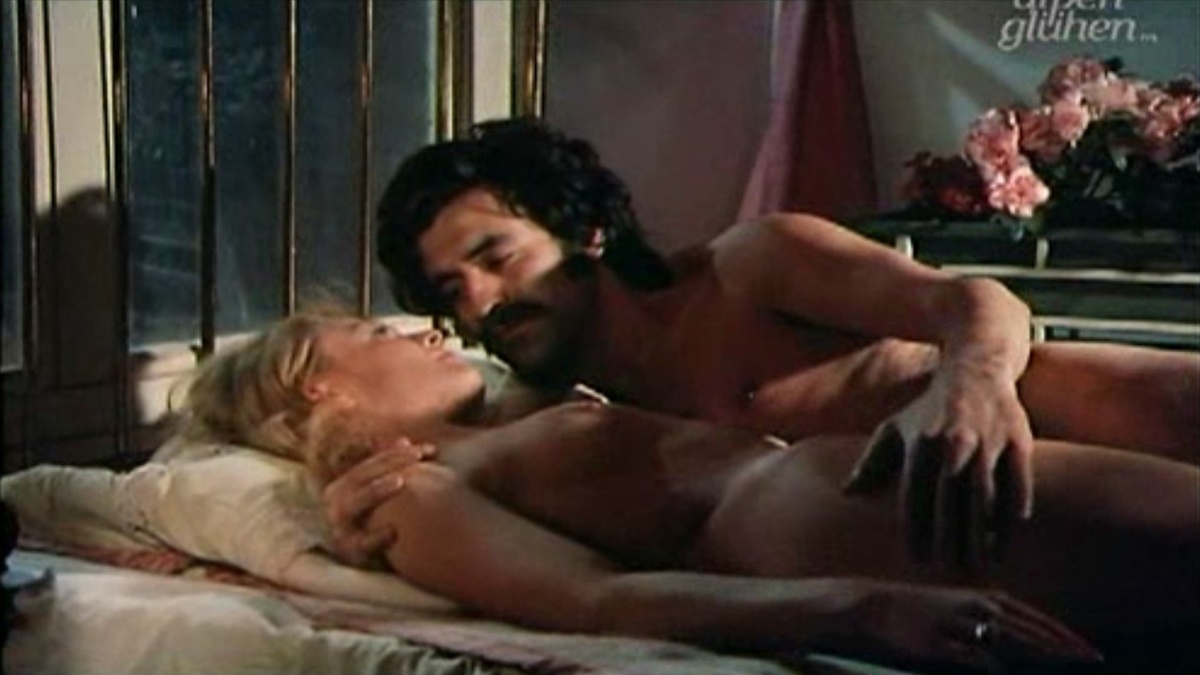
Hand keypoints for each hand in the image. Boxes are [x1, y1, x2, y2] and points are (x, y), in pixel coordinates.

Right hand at [321, 437, 435, 566]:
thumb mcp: (382, 493)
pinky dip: (374, 537)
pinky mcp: (348, 552)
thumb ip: (391, 468)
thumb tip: (404, 439)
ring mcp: (339, 527)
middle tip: (416, 458)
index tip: (425, 450)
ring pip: (351, 504)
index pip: (370, 462)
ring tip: (401, 481)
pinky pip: (359, 543)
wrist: (366, 562)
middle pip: (359, 476)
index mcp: (344, 486)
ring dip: (376, 490)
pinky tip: (394, 530)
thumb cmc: (377, 522)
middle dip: (388, 464)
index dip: (396, 453)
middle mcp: (336, 503)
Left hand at [842, 367, 1034, 567]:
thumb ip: (872, 462)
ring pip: (985, 498)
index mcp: (919, 443)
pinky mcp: (1017, 439)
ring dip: (982, 534)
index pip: (915, 497)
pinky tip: (1005, 536)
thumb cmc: (930, 409)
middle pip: (950, 503)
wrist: (975, 368)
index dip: (916, 531)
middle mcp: (952, 443)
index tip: (918, 560)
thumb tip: (847, 493)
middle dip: (950, 539)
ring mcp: (987, 441)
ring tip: (979, 563)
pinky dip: (1012, 511)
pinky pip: (1017, 483)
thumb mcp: (895, 428)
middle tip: (951, 569)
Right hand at [845, 580, 1102, 672]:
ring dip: (1041, 651)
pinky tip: (1004, 671)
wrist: (875, 606)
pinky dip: (992, 664)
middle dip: (1065, 646)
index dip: (1065, 636)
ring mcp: (959, 624)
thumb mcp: (961, 609)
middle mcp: (977, 608)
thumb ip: (992, 624)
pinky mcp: (939, 642)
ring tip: (1067, 662)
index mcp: (985, 599)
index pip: (1036, 620)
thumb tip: (1024, 645)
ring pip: (1009, 639)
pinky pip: (973, 655)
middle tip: (1095, 658)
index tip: (1092, 652)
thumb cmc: (922, 611)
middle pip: (1030, 630)